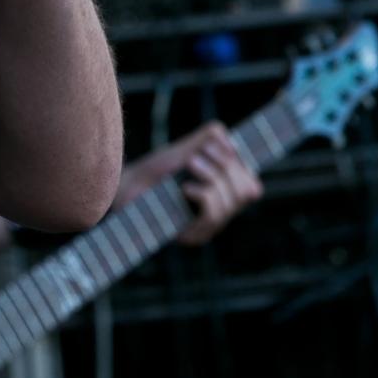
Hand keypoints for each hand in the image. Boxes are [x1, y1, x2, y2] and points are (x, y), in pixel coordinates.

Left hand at [114, 123, 261, 244]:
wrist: (125, 187)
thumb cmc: (153, 171)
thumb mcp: (185, 150)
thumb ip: (208, 141)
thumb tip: (231, 141)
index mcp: (223, 194)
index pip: (252, 187)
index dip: (242, 165)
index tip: (221, 147)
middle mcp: (219, 214)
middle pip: (247, 191)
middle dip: (226, 166)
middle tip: (196, 155)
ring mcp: (207, 228)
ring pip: (231, 201)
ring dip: (212, 176)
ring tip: (189, 165)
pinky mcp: (192, 236)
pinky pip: (213, 215)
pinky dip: (203, 194)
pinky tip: (185, 187)